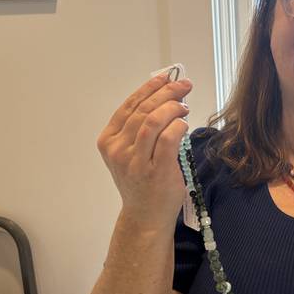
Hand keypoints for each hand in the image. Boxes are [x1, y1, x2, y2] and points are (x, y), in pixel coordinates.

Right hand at [96, 73, 191, 226]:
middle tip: (184, 86)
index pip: (129, 105)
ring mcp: (135, 161)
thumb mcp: (131, 153)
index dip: (150, 88)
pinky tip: (184, 123)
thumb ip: (140, 128)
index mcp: (109, 141)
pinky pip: (168, 138)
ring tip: (185, 106)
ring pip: (154, 120)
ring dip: (173, 107)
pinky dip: (178, 125)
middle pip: (143, 110)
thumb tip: (164, 97)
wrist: (145, 216)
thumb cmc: (142, 182)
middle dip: (167, 92)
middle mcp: (118, 150)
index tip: (167, 77)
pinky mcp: (156, 171)